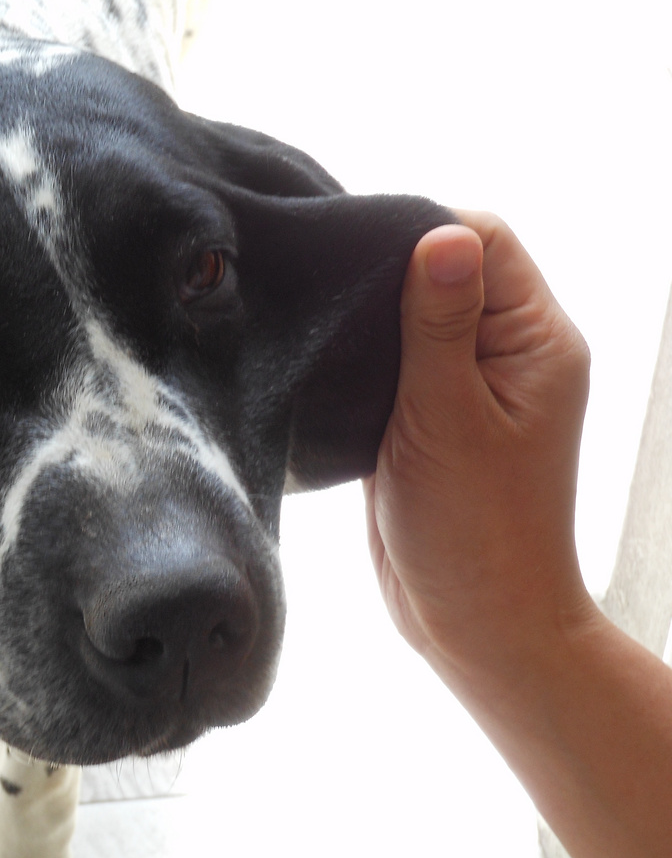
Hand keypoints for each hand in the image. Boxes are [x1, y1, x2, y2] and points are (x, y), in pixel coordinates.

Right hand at [363, 211, 596, 678]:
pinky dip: (360, 361)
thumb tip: (440, 233)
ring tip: (320, 333)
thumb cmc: (474, 530)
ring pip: (410, 317)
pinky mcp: (427, 418)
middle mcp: (508, 355)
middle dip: (385, 276)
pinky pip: (392, 363)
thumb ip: (438, 324)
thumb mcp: (447, 415)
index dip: (423, 235)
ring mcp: (467, 387)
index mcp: (536, 341)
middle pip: (445, 272)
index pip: (485, 241)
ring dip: (367, 322)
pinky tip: (325, 372)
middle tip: (326, 297)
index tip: (356, 257)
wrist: (473, 623)